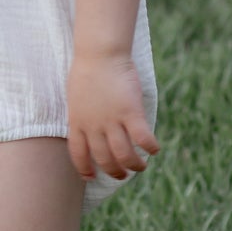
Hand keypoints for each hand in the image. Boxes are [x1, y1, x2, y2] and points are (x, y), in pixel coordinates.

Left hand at [66, 53, 160, 182]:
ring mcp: (112, 120)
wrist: (100, 53)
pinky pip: (142, 138)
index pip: (78, 155)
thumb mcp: (75, 99)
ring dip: (135, 165)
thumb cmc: (87, 71)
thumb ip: (81, 116)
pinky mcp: (131, 112)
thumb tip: (88, 129)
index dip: (85, 169)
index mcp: (77, 123)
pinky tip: (155, 149)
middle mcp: (93, 126)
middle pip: (104, 159)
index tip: (91, 177)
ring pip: (124, 155)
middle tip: (124, 174)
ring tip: (141, 166)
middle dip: (115, 172)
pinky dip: (151, 147)